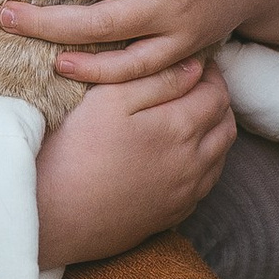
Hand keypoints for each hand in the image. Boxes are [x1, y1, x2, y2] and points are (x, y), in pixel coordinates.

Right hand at [34, 60, 236, 268]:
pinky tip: (179, 155)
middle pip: (226, 125)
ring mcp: (185, 194)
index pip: (217, 93)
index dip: (210, 73)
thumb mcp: (109, 99)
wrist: (52, 216)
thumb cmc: (74, 151)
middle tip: (195, 85)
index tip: (194, 62)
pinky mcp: (172, 216)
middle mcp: (193, 164)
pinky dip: (204, 163)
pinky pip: (205, 185)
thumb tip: (195, 67)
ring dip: (213, 132)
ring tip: (189, 116)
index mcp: (180, 129)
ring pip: (220, 156)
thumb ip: (158, 78)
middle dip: (217, 100)